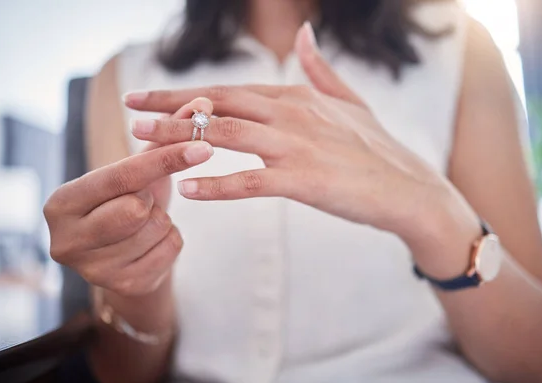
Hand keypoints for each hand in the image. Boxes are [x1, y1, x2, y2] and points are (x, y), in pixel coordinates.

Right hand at [44, 140, 213, 295]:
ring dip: (163, 219)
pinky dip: (171, 239)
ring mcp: (93, 271)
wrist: (126, 254)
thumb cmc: (128, 201)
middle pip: (136, 209)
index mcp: (61, 203)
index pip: (120, 176)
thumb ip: (165, 136)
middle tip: (142, 200)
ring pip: (157, 229)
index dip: (165, 159)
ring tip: (144, 223)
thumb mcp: (140, 170)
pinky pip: (170, 250)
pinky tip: (152, 242)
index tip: (203, 146)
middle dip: (151, 200)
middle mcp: (66, 240)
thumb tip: (202, 103)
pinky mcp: (123, 287)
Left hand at [125, 23, 479, 275]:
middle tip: (131, 112)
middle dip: (171, 108)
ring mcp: (297, 145)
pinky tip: (189, 191)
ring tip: (143, 145)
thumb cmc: (377, 148)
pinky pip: (251, 181)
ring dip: (180, 139)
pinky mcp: (304, 179)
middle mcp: (291, 113)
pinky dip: (217, 185)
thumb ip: (321, 69)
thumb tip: (306, 33)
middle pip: (218, 105)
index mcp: (296, 95)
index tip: (153, 97)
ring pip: (226, 136)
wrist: (410, 188)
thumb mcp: (350, 100)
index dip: (187, 93)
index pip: (229, 89)